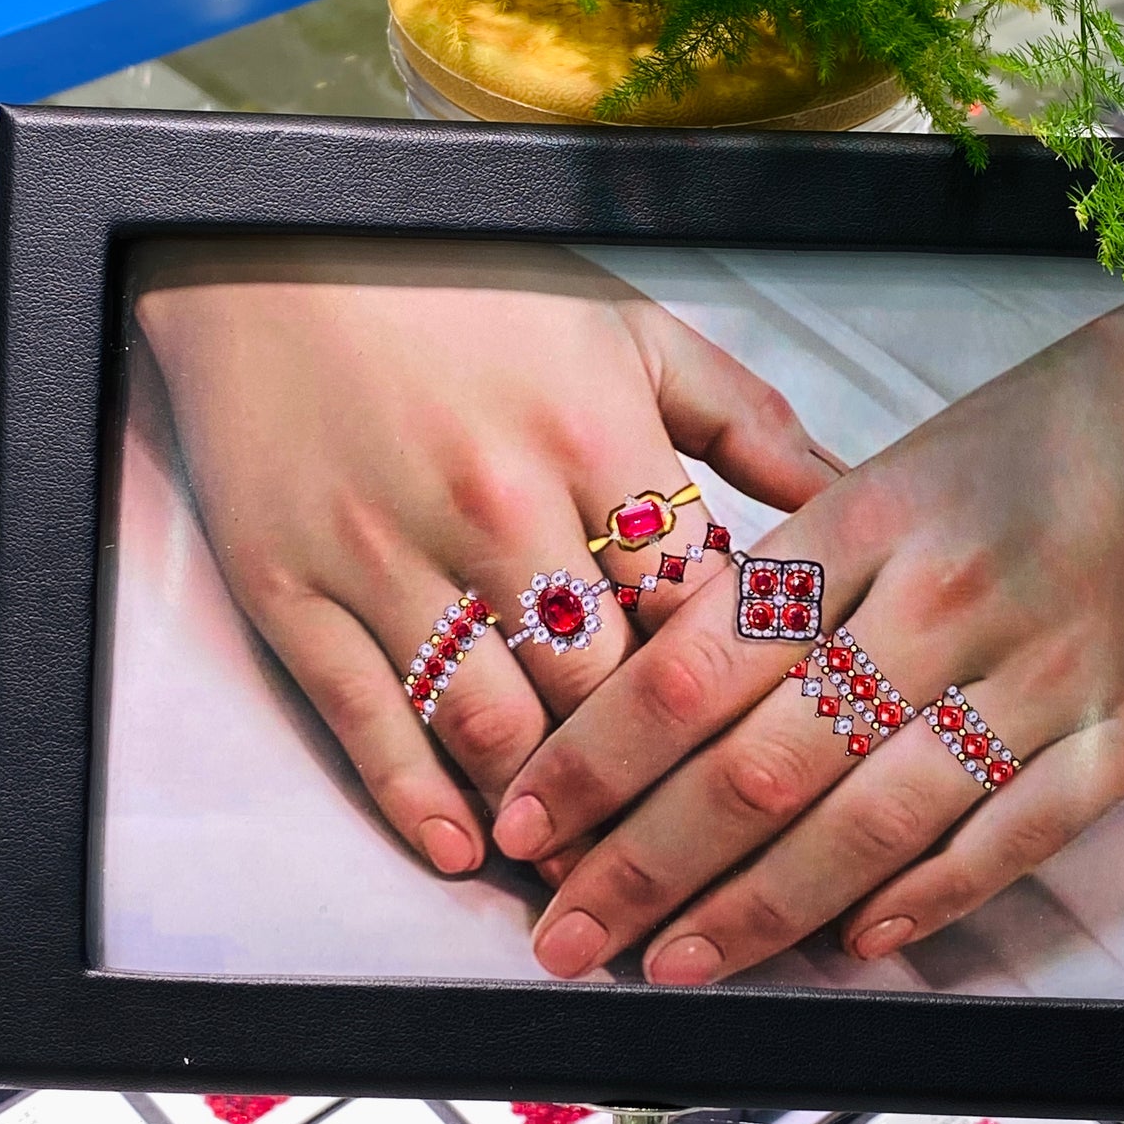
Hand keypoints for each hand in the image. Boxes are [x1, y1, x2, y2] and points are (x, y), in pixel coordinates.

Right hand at [137, 241, 839, 876]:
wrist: (269, 254)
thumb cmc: (465, 291)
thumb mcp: (630, 329)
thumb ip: (749, 421)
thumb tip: (854, 497)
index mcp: (600, 440)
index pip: (697, 616)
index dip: (738, 700)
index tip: (760, 755)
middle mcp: (500, 507)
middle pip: (604, 692)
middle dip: (652, 779)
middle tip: (689, 847)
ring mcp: (390, 556)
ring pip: (492, 726)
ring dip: (548, 810)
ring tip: (589, 868)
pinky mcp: (295, 590)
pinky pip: (367, 720)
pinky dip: (417, 800)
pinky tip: (463, 849)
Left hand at [493, 284, 1123, 981]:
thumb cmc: (1033, 443)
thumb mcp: (893, 474)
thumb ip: (793, 576)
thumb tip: (675, 681)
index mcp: (870, 524)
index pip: (699, 662)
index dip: (602, 758)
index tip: (535, 820)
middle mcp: (945, 604)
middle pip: (764, 762)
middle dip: (647, 863)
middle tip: (570, 930)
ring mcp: (1040, 678)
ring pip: (870, 822)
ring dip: (756, 909)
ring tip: (672, 961)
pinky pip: (1008, 839)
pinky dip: (924, 899)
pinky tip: (852, 941)